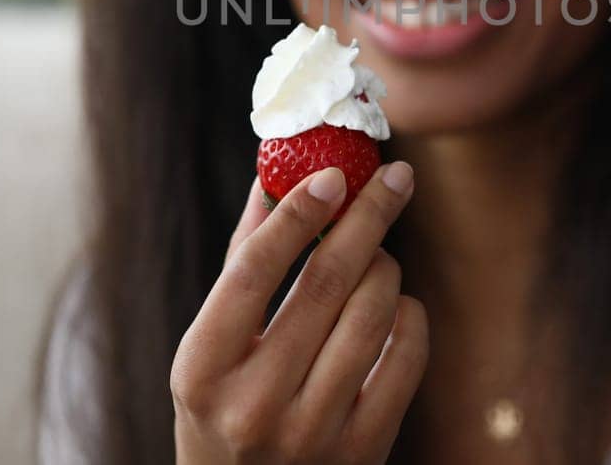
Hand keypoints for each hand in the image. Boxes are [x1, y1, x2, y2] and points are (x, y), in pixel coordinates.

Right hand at [171, 162, 426, 463]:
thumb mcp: (212, 346)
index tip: (332, 173)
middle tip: (394, 176)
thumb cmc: (225, 407)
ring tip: (377, 255)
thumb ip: (243, 262)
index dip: (296, 215)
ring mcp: (311, 434)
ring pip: (372, 314)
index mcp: (201, 370)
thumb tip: (276, 176)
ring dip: (385, 267)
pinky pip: (405, 357)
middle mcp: (253, 405)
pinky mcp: (363, 450)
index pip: (253, 272)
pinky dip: (408, 316)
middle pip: (325, 284)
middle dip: (367, 218)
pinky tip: (395, 305)